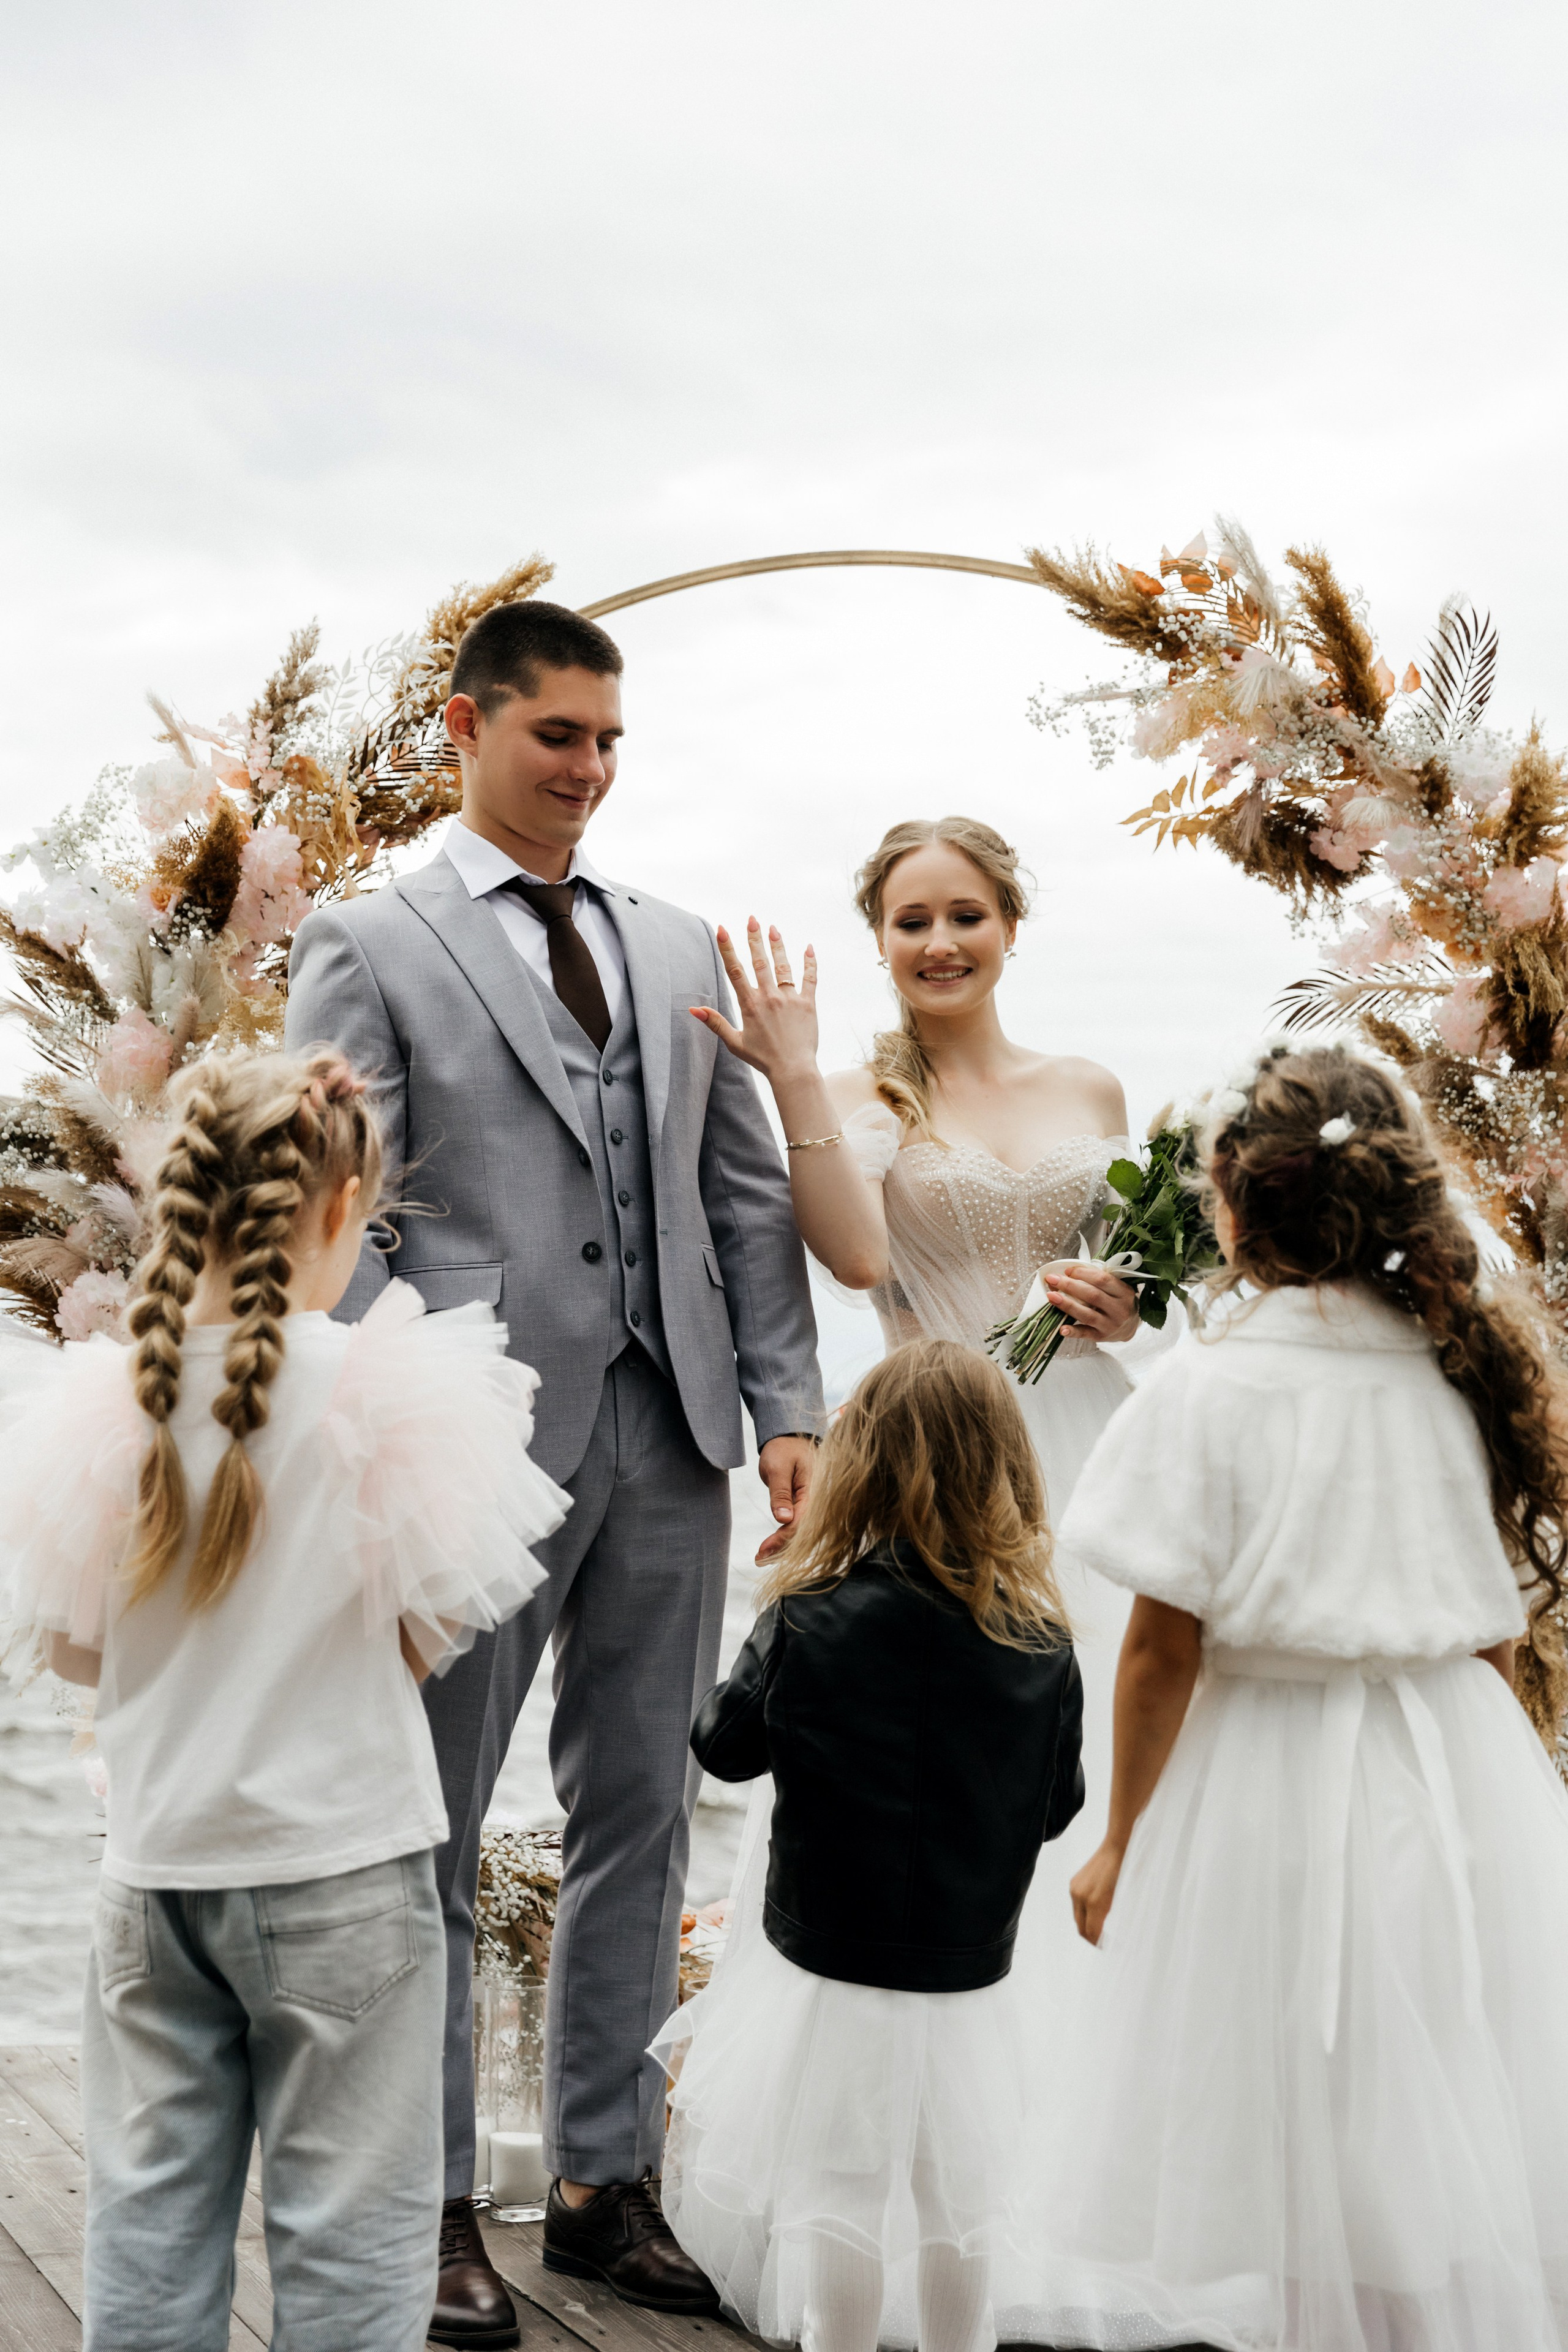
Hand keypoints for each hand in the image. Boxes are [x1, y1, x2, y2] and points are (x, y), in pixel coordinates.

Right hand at [693, 921, 819, 1084]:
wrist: (792, 1069)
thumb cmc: (762, 1058)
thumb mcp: (735, 1043)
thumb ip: (715, 1023)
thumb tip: (693, 1010)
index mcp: (750, 1005)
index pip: (735, 971)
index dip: (728, 949)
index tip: (722, 929)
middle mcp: (769, 997)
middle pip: (760, 962)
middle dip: (754, 939)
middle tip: (752, 919)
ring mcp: (790, 999)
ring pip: (783, 966)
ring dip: (778, 946)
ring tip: (773, 928)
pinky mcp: (808, 1004)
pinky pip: (810, 979)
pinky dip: (810, 963)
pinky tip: (808, 948)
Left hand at [755, 1434, 815, 1563]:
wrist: (788, 1438)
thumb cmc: (783, 1449)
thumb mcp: (777, 1468)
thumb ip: (780, 1493)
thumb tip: (783, 1520)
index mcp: (815, 1490)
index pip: (801, 1521)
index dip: (783, 1538)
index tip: (763, 1550)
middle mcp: (818, 1500)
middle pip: (803, 1531)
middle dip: (782, 1548)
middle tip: (758, 1559)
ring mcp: (812, 1503)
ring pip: (800, 1531)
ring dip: (782, 1546)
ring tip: (761, 1558)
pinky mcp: (804, 1505)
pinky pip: (797, 1524)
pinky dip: (784, 1536)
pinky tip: (771, 1547)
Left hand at [1041, 1260, 1140, 1342]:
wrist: (1130, 1327)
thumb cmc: (1118, 1302)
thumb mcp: (1117, 1288)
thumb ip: (1099, 1280)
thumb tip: (1069, 1273)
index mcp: (1124, 1292)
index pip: (1102, 1280)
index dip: (1082, 1273)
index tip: (1067, 1270)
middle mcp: (1119, 1309)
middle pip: (1092, 1295)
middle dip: (1070, 1286)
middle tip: (1052, 1279)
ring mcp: (1110, 1324)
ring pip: (1087, 1314)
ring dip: (1067, 1305)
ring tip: (1051, 1296)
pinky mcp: (1101, 1336)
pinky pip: (1085, 1333)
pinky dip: (1073, 1331)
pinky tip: (1062, 1328)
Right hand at [1070, 1840, 1124, 1944]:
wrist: (1118, 1845)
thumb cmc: (1129, 1871)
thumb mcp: (1125, 1898)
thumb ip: (1114, 1917)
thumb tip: (1110, 1933)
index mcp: (1096, 1902)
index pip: (1093, 1934)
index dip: (1101, 1945)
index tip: (1111, 1949)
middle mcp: (1081, 1896)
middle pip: (1081, 1929)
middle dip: (1093, 1939)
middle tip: (1106, 1944)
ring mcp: (1075, 1888)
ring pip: (1077, 1918)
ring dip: (1087, 1926)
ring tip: (1101, 1931)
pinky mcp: (1074, 1882)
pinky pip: (1077, 1905)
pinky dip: (1084, 1913)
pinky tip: (1096, 1913)